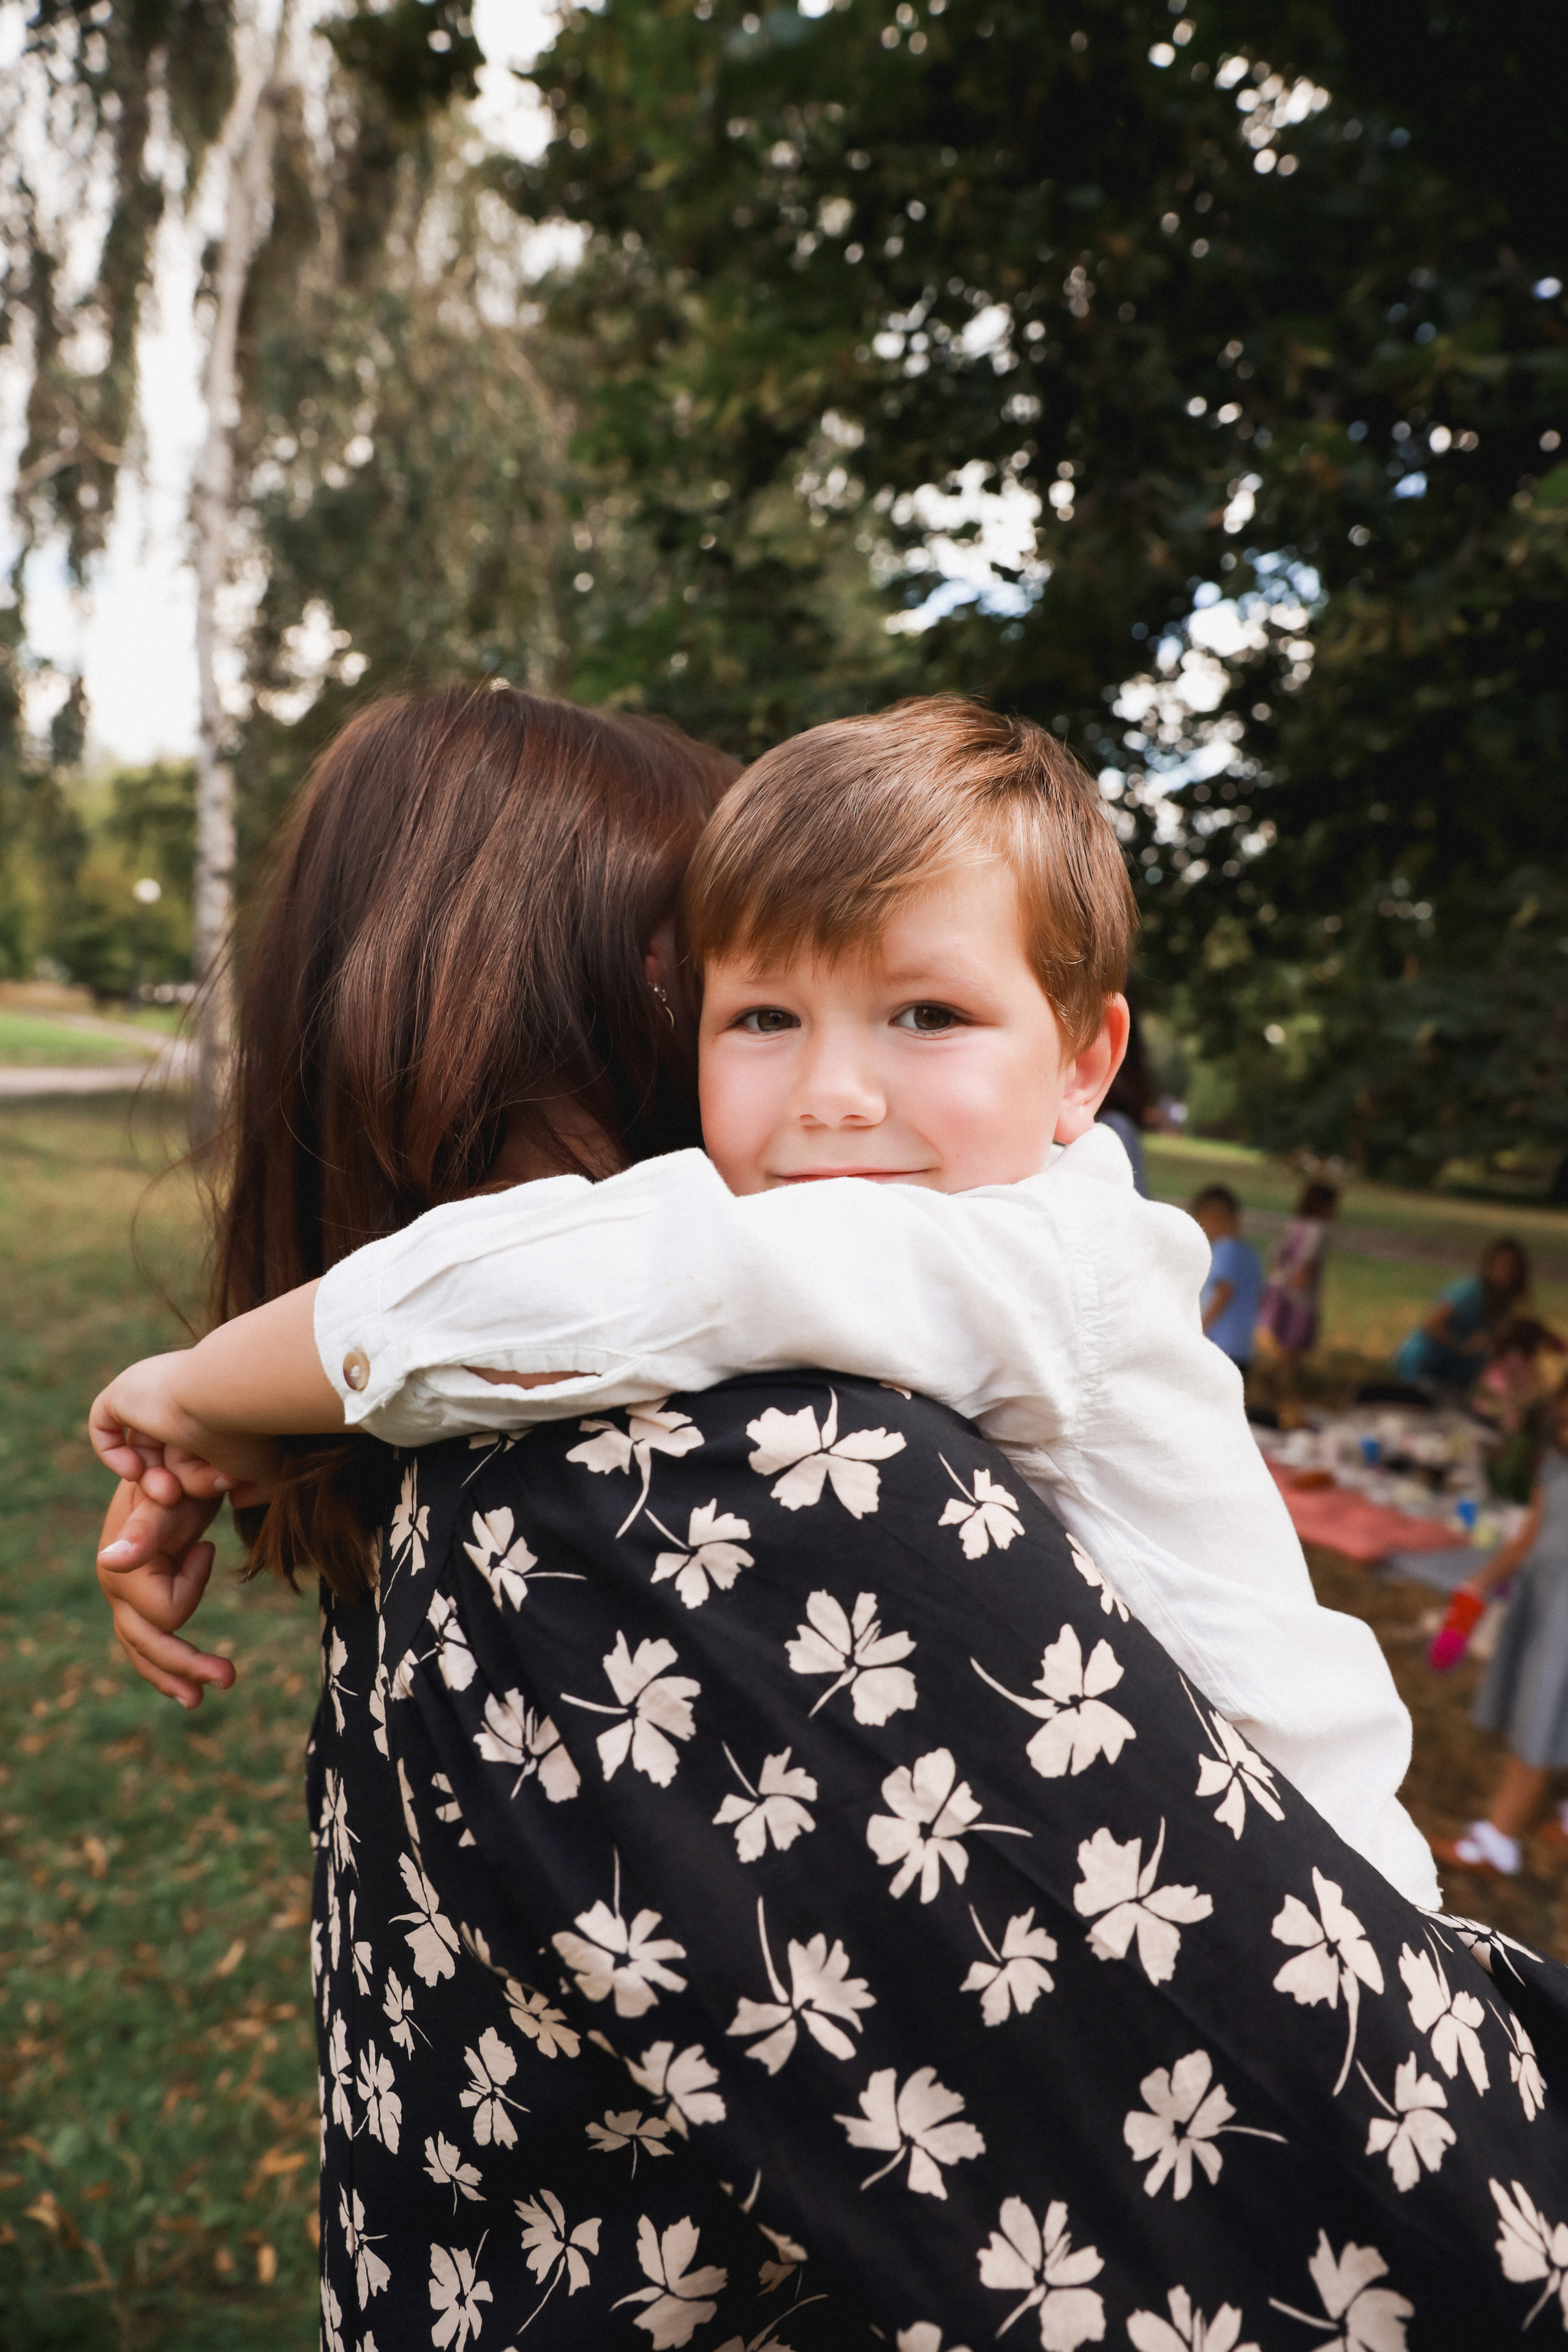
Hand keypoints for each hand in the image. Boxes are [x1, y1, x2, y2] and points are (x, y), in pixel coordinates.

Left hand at [89, 1351, 283, 1501]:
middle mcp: (186, 1391)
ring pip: (144, 1449)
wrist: (232, 1394)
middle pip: (167, 1453)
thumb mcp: (265, 1467)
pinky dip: (114, 1455)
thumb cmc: (258, 1430)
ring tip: (169, 1492)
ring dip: (153, 1480)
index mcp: (218, 1401)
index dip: (199, 1477)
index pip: (198, 1446)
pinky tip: (134, 1470)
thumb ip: (256, 1485)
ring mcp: (153, 1390)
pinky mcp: (123, 1391)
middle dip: (173, 1484)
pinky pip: (104, 1426)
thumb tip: (239, 1499)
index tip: (217, 1488)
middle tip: (178, 1499)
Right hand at [97, 1482, 236, 1708]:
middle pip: (150, 1642)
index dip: (193, 1584)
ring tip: (202, 1699)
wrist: (172, 1468)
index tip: (206, 1547)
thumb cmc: (176, 1479)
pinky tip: (188, 1688)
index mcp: (121, 1570)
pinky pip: (147, 1644)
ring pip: (144, 1651)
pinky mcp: (137, 1604)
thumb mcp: (167, 1499)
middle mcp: (116, 1590)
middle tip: (230, 1679)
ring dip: (174, 1675)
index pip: (167, 1610)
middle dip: (187, 1663)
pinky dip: (167, 1667)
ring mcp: (124, 1600)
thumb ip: (143, 1530)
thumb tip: (112, 1562)